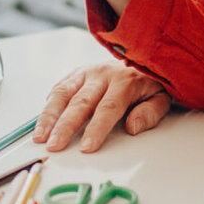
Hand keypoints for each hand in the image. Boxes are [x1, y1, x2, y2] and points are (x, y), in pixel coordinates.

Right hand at [33, 62, 171, 152]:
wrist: (142, 55)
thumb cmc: (150, 82)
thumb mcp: (162, 97)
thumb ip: (151, 112)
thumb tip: (133, 127)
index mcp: (126, 80)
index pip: (109, 107)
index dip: (97, 128)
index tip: (87, 147)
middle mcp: (104, 74)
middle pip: (82, 101)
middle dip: (66, 126)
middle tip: (55, 146)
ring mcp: (88, 71)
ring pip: (64, 93)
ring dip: (49, 116)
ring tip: (40, 137)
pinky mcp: (77, 72)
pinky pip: (59, 87)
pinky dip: (48, 104)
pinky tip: (42, 121)